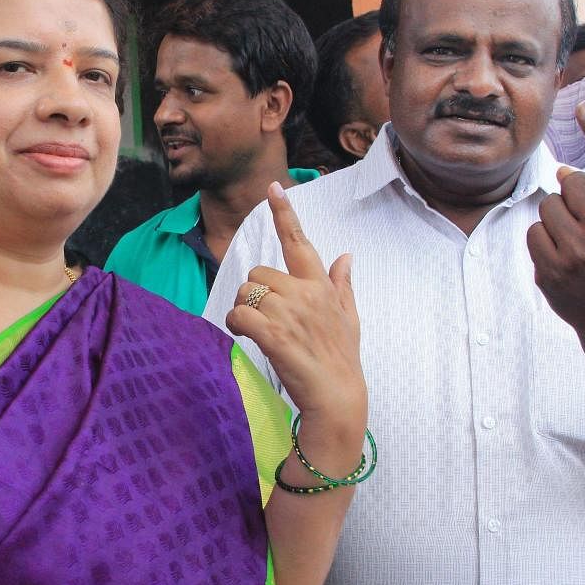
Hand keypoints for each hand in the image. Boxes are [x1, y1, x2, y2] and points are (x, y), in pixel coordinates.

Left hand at [225, 183, 365, 425]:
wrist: (337, 396)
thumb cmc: (341, 358)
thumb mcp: (349, 317)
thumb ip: (342, 284)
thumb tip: (346, 255)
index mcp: (320, 285)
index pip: (300, 242)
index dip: (285, 214)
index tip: (273, 188)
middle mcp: (305, 293)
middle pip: (258, 273)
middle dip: (254, 293)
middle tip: (266, 318)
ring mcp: (289, 313)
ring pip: (246, 293)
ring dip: (243, 310)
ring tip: (258, 330)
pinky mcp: (274, 335)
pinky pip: (240, 315)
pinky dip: (236, 324)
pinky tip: (245, 336)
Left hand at [526, 101, 584, 338]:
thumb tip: (566, 170)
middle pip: (570, 183)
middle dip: (571, 196)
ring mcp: (580, 254)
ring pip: (547, 206)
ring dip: (555, 219)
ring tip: (575, 243)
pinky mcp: (553, 269)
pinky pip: (533, 232)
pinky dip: (542, 240)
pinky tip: (561, 258)